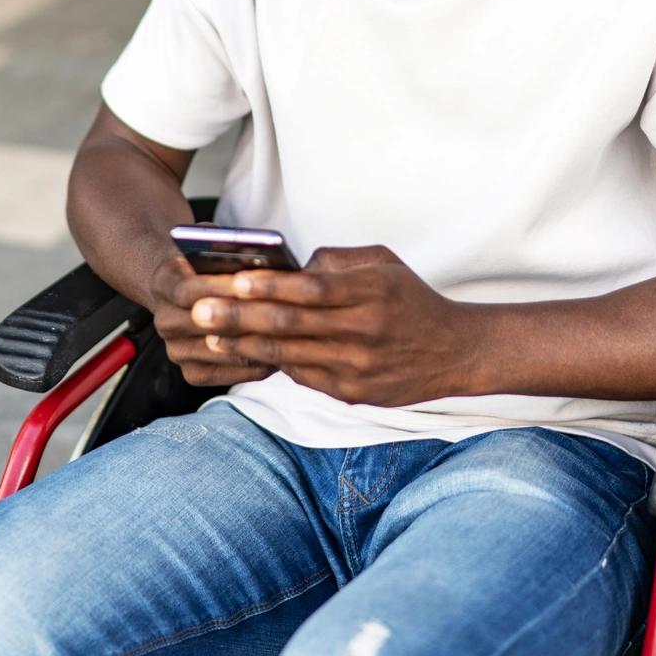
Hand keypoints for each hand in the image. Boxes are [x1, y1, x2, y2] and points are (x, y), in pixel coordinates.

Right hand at [146, 251, 271, 387]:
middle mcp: (165, 320)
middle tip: (279, 314)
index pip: (188, 289)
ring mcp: (176, 349)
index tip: (249, 284)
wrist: (183, 292)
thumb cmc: (207, 268)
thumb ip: (228, 257)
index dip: (219, 288)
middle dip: (243, 318)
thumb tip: (265, 263)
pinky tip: (277, 355)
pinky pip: (226, 375)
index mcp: (164, 283)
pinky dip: (253, 366)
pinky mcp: (191, 372)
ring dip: (252, 343)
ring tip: (286, 334)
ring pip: (220, 351)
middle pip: (204, 323)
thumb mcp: (210, 252)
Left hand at [186, 245, 481, 406]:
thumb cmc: (412, 301)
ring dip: (245, 345)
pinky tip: (244, 354)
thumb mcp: (383, 264)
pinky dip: (272, 363)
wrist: (455, 353)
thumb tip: (289, 268)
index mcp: (372, 291)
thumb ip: (336, 261)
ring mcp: (357, 367)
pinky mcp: (352, 394)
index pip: (311, 289)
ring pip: (289, 355)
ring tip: (211, 336)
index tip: (235, 279)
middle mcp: (363, 331)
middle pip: (291, 324)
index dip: (271, 285)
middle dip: (240, 317)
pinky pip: (302, 376)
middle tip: (200, 311)